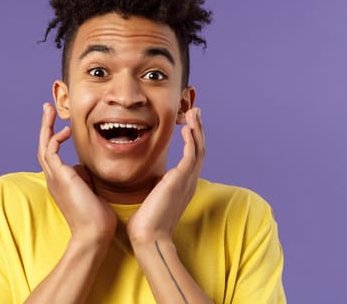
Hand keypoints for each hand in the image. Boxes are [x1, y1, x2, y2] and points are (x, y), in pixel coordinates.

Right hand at [38, 102, 116, 242]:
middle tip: (47, 108)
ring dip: (46, 126)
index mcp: (61, 181)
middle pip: (43, 146)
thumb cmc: (97, 215)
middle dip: (46, 126)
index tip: (63, 126)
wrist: (94, 232)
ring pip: (43, 146)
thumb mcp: (91, 189)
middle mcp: (54, 178)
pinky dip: (55, 138)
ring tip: (49, 109)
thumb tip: (85, 166)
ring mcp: (55, 178)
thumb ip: (86, 175)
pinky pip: (50, 151)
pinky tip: (66, 131)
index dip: (55, 137)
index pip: (53, 154)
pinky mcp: (60, 176)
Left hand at [127, 107, 204, 243]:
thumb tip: (153, 179)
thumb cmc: (147, 222)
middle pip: (200, 149)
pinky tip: (187, 128)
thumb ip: (158, 186)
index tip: (189, 125)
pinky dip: (191, 140)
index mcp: (184, 185)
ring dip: (197, 129)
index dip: (193, 139)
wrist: (148, 236)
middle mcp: (189, 182)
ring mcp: (187, 181)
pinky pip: (191, 155)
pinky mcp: (180, 180)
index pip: (193, 157)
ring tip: (194, 112)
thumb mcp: (154, 197)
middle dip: (198, 129)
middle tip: (195, 111)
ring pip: (198, 149)